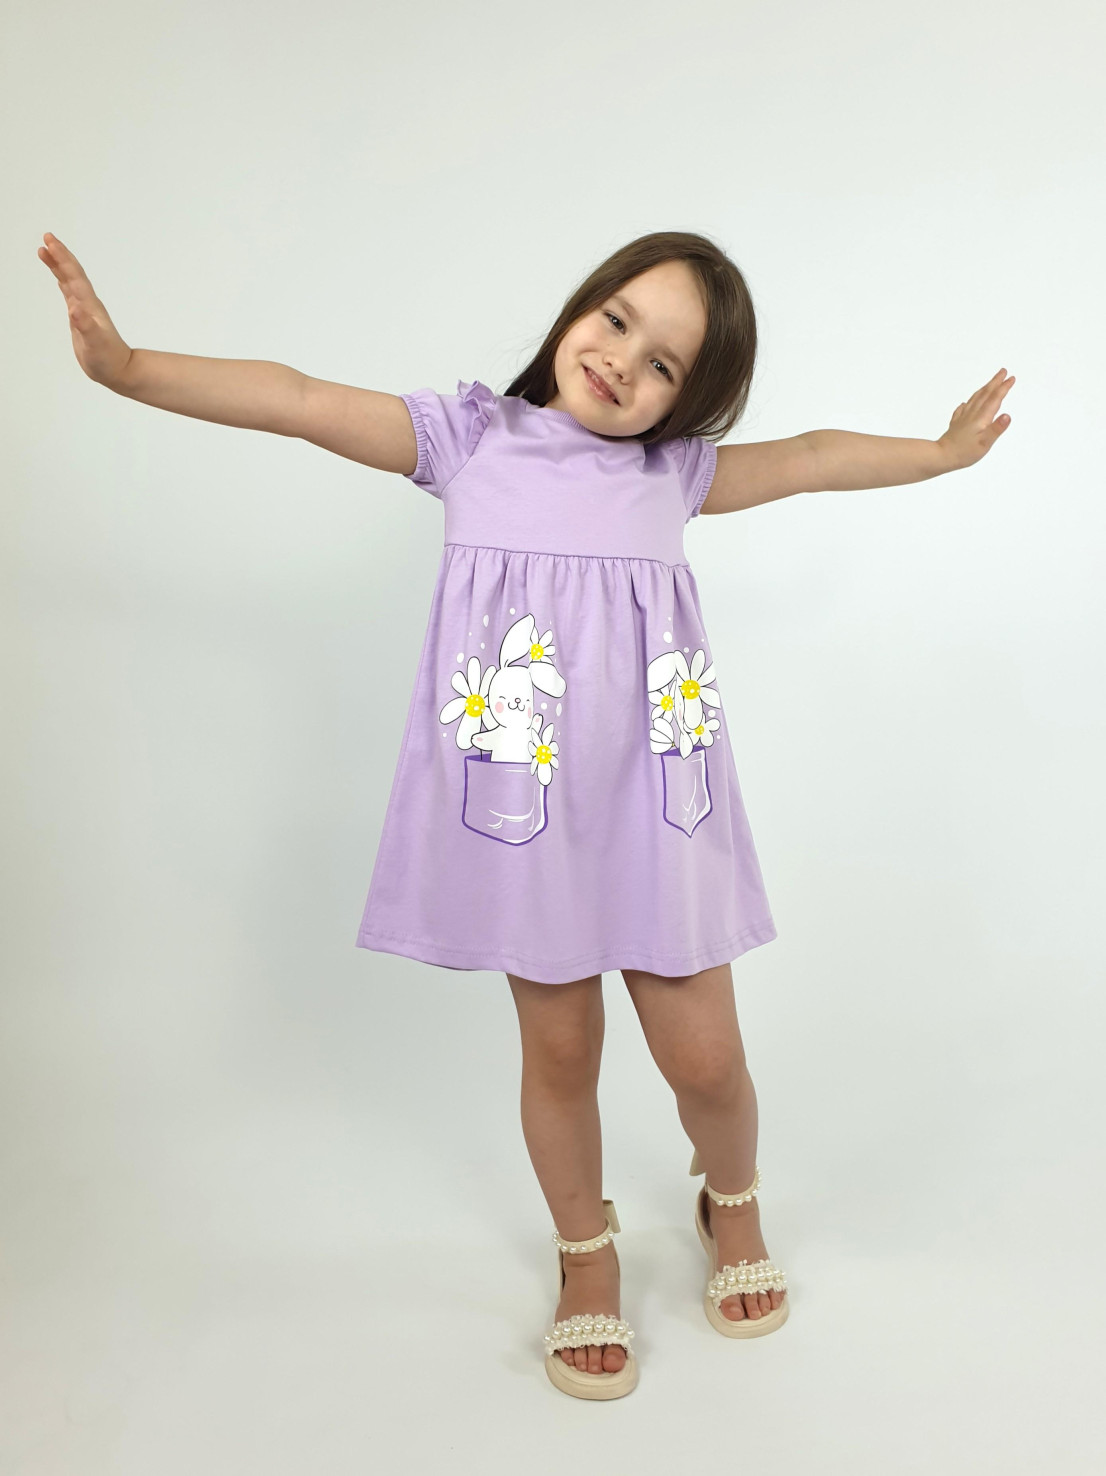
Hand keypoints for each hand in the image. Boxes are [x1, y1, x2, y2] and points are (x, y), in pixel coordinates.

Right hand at [37, 232, 133, 386]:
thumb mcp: (96, 343)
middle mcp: (87, 303)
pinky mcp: (80, 318)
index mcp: (89, 305)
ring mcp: (84, 309)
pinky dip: (62, 281)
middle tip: (46, 237)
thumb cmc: (109, 359)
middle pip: (72, 273)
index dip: (62, 258)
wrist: (119, 370)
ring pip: (69, 280)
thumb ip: (86, 326)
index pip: (74, 276)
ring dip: (58, 265)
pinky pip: (69, 293)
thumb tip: (74, 309)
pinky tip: (58, 277)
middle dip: (59, 254)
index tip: (50, 242)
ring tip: (45, 250)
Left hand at [938, 368, 1014, 469]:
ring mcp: (963, 418)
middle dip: (995, 382)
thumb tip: (1007, 416)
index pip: (995, 399)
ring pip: (975, 399)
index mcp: (981, 418)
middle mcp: (972, 415)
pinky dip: (967, 403)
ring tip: (989, 383)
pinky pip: (962, 409)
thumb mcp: (985, 443)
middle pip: (985, 394)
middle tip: (1003, 371)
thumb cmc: (963, 452)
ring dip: (984, 389)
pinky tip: (965, 404)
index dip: (1004, 388)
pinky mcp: (956, 424)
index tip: (1011, 378)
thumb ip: (996, 429)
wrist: (941, 456)